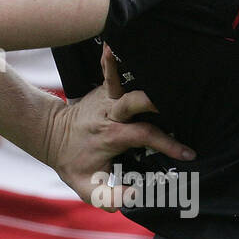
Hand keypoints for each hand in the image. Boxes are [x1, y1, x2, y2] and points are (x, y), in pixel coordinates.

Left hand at [49, 45, 194, 209]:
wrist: (51, 136)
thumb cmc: (72, 162)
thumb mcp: (86, 187)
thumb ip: (109, 198)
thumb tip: (135, 196)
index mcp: (111, 136)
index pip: (144, 136)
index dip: (167, 144)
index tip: (188, 153)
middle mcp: (110, 114)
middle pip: (135, 102)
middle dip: (156, 101)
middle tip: (178, 100)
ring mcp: (106, 99)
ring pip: (122, 83)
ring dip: (133, 70)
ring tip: (149, 54)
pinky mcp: (103, 90)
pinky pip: (110, 72)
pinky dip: (111, 58)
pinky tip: (113, 41)